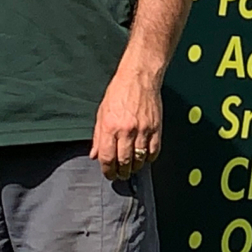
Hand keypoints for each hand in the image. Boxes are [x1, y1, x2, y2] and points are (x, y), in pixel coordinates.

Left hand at [90, 63, 162, 179]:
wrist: (138, 78)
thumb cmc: (119, 92)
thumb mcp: (101, 113)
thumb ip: (98, 136)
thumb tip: (95, 154)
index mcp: (110, 127)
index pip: (107, 158)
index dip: (108, 171)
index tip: (109, 174)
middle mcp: (126, 130)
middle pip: (124, 162)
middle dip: (121, 172)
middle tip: (120, 174)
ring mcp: (142, 130)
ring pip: (139, 159)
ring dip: (135, 167)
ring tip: (131, 167)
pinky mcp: (156, 128)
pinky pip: (153, 151)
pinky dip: (148, 158)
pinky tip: (144, 157)